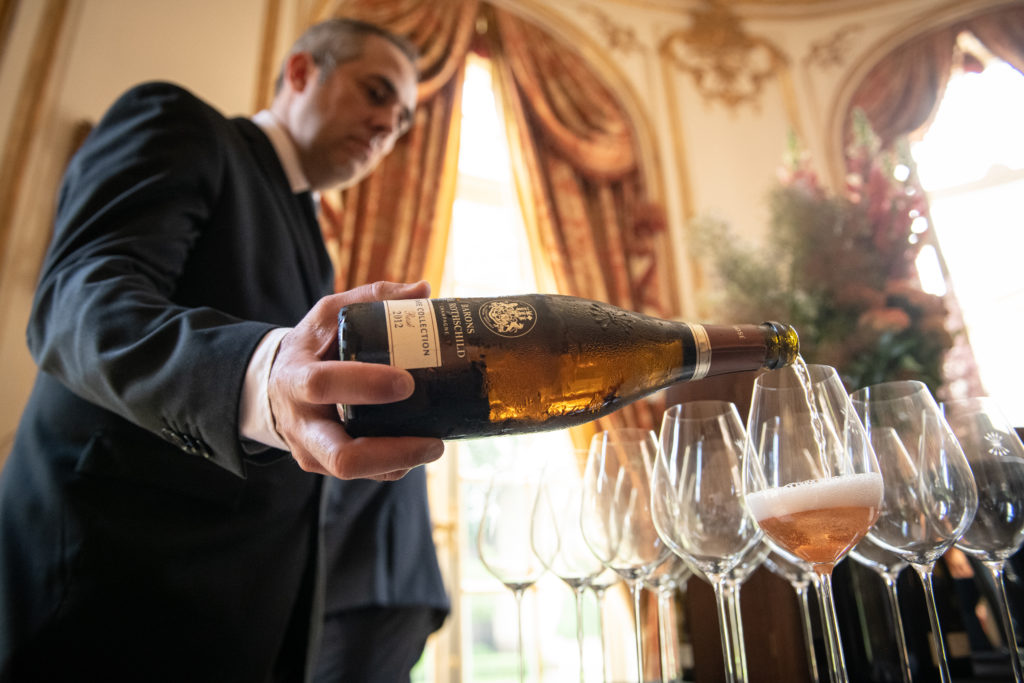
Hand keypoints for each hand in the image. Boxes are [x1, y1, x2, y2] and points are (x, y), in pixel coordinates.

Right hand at [269, 280, 443, 480]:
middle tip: (434, 439)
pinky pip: (363, 475)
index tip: (406, 383)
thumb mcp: (329, 314)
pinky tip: (418, 449)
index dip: (365, 386)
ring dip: (400, 463)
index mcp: (297, 376)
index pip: (324, 385)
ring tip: (435, 445)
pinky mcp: (323, 466)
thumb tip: (423, 291)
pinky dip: (394, 465)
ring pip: (354, 473)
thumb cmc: (312, 346)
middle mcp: (301, 422)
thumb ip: (372, 298)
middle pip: (341, 456)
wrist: (274, 385)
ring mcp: (311, 451)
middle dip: (391, 451)